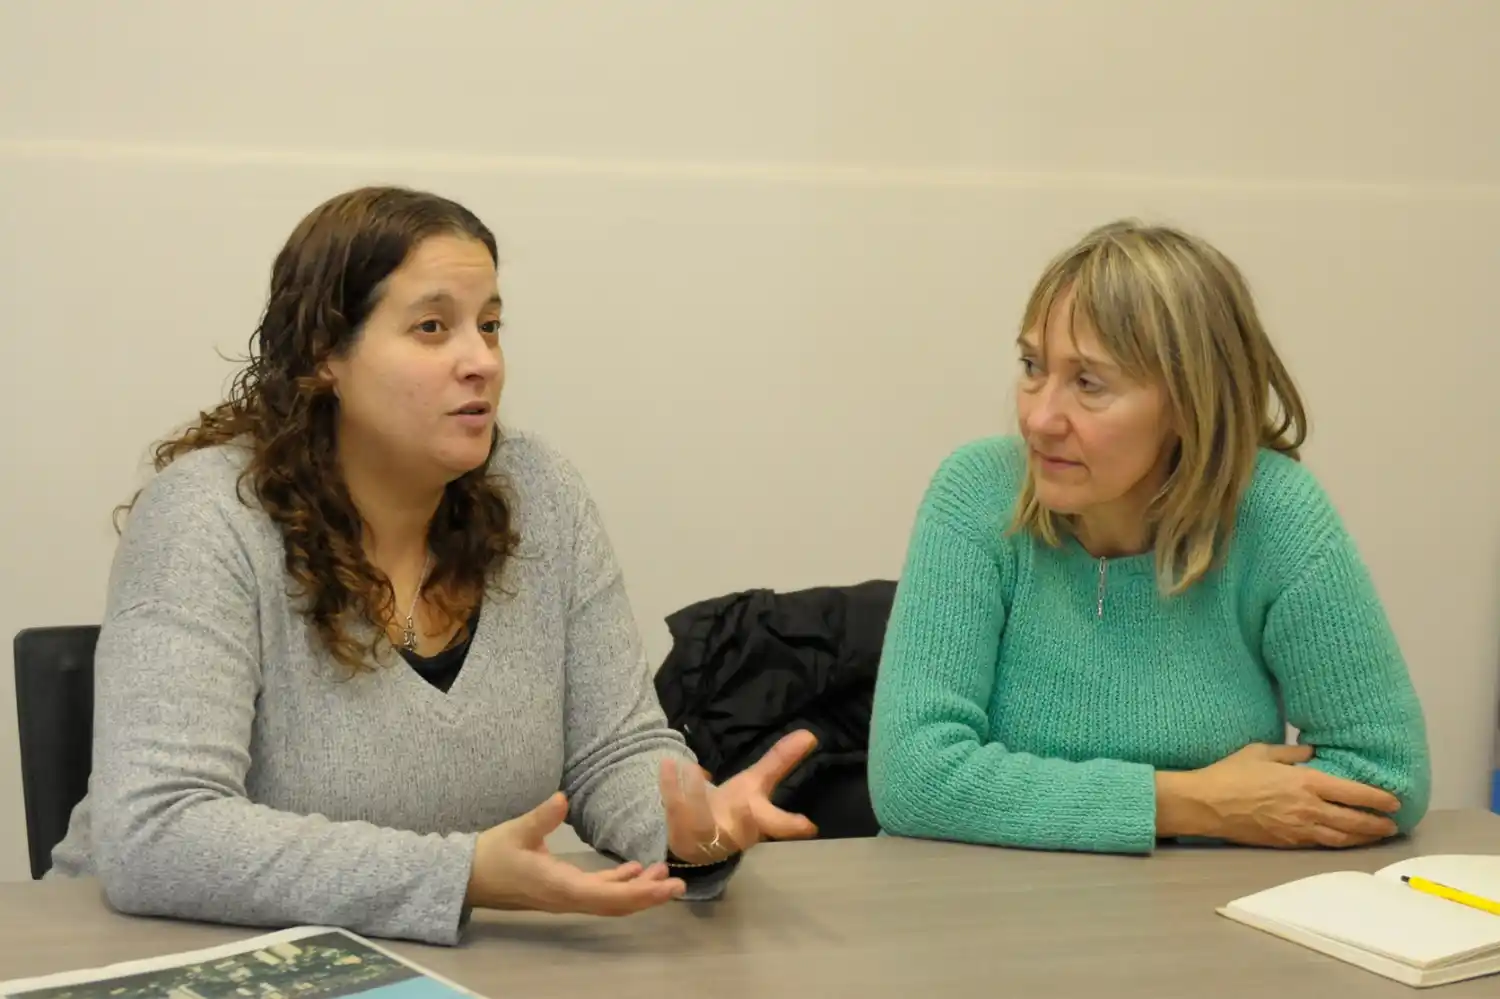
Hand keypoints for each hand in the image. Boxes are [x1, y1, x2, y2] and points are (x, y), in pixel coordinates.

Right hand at [466, 792, 685, 913]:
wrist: (465, 877)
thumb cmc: (490, 855)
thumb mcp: (515, 832)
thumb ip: (540, 817)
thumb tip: (562, 798)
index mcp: (559, 886)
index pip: (607, 897)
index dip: (640, 894)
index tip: (666, 887)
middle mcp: (567, 897)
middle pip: (615, 904)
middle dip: (648, 896)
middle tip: (678, 883)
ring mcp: (565, 896)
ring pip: (608, 900)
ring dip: (636, 890)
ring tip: (664, 873)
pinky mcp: (561, 889)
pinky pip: (597, 892)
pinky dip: (618, 884)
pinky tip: (634, 870)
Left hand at [660, 730, 819, 864]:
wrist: (696, 839)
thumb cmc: (733, 809)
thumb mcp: (757, 783)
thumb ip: (780, 761)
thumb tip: (809, 734)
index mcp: (757, 821)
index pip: (779, 824)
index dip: (792, 826)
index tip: (808, 826)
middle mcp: (733, 831)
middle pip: (742, 829)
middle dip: (745, 821)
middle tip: (746, 806)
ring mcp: (705, 833)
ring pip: (702, 819)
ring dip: (695, 796)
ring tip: (692, 770)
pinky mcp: (679, 827)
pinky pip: (673, 806)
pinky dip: (670, 785)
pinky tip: (669, 763)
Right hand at [1158, 743, 1401, 848]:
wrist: (1207, 804)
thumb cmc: (1231, 773)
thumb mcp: (1260, 752)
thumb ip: (1290, 752)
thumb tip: (1311, 752)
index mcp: (1304, 783)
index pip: (1352, 793)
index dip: (1377, 798)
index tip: (1394, 801)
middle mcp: (1307, 809)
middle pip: (1353, 821)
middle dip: (1376, 823)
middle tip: (1392, 824)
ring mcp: (1298, 829)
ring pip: (1341, 837)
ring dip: (1362, 837)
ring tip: (1375, 835)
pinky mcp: (1286, 843)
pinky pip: (1320, 844)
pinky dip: (1338, 843)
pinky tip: (1343, 840)